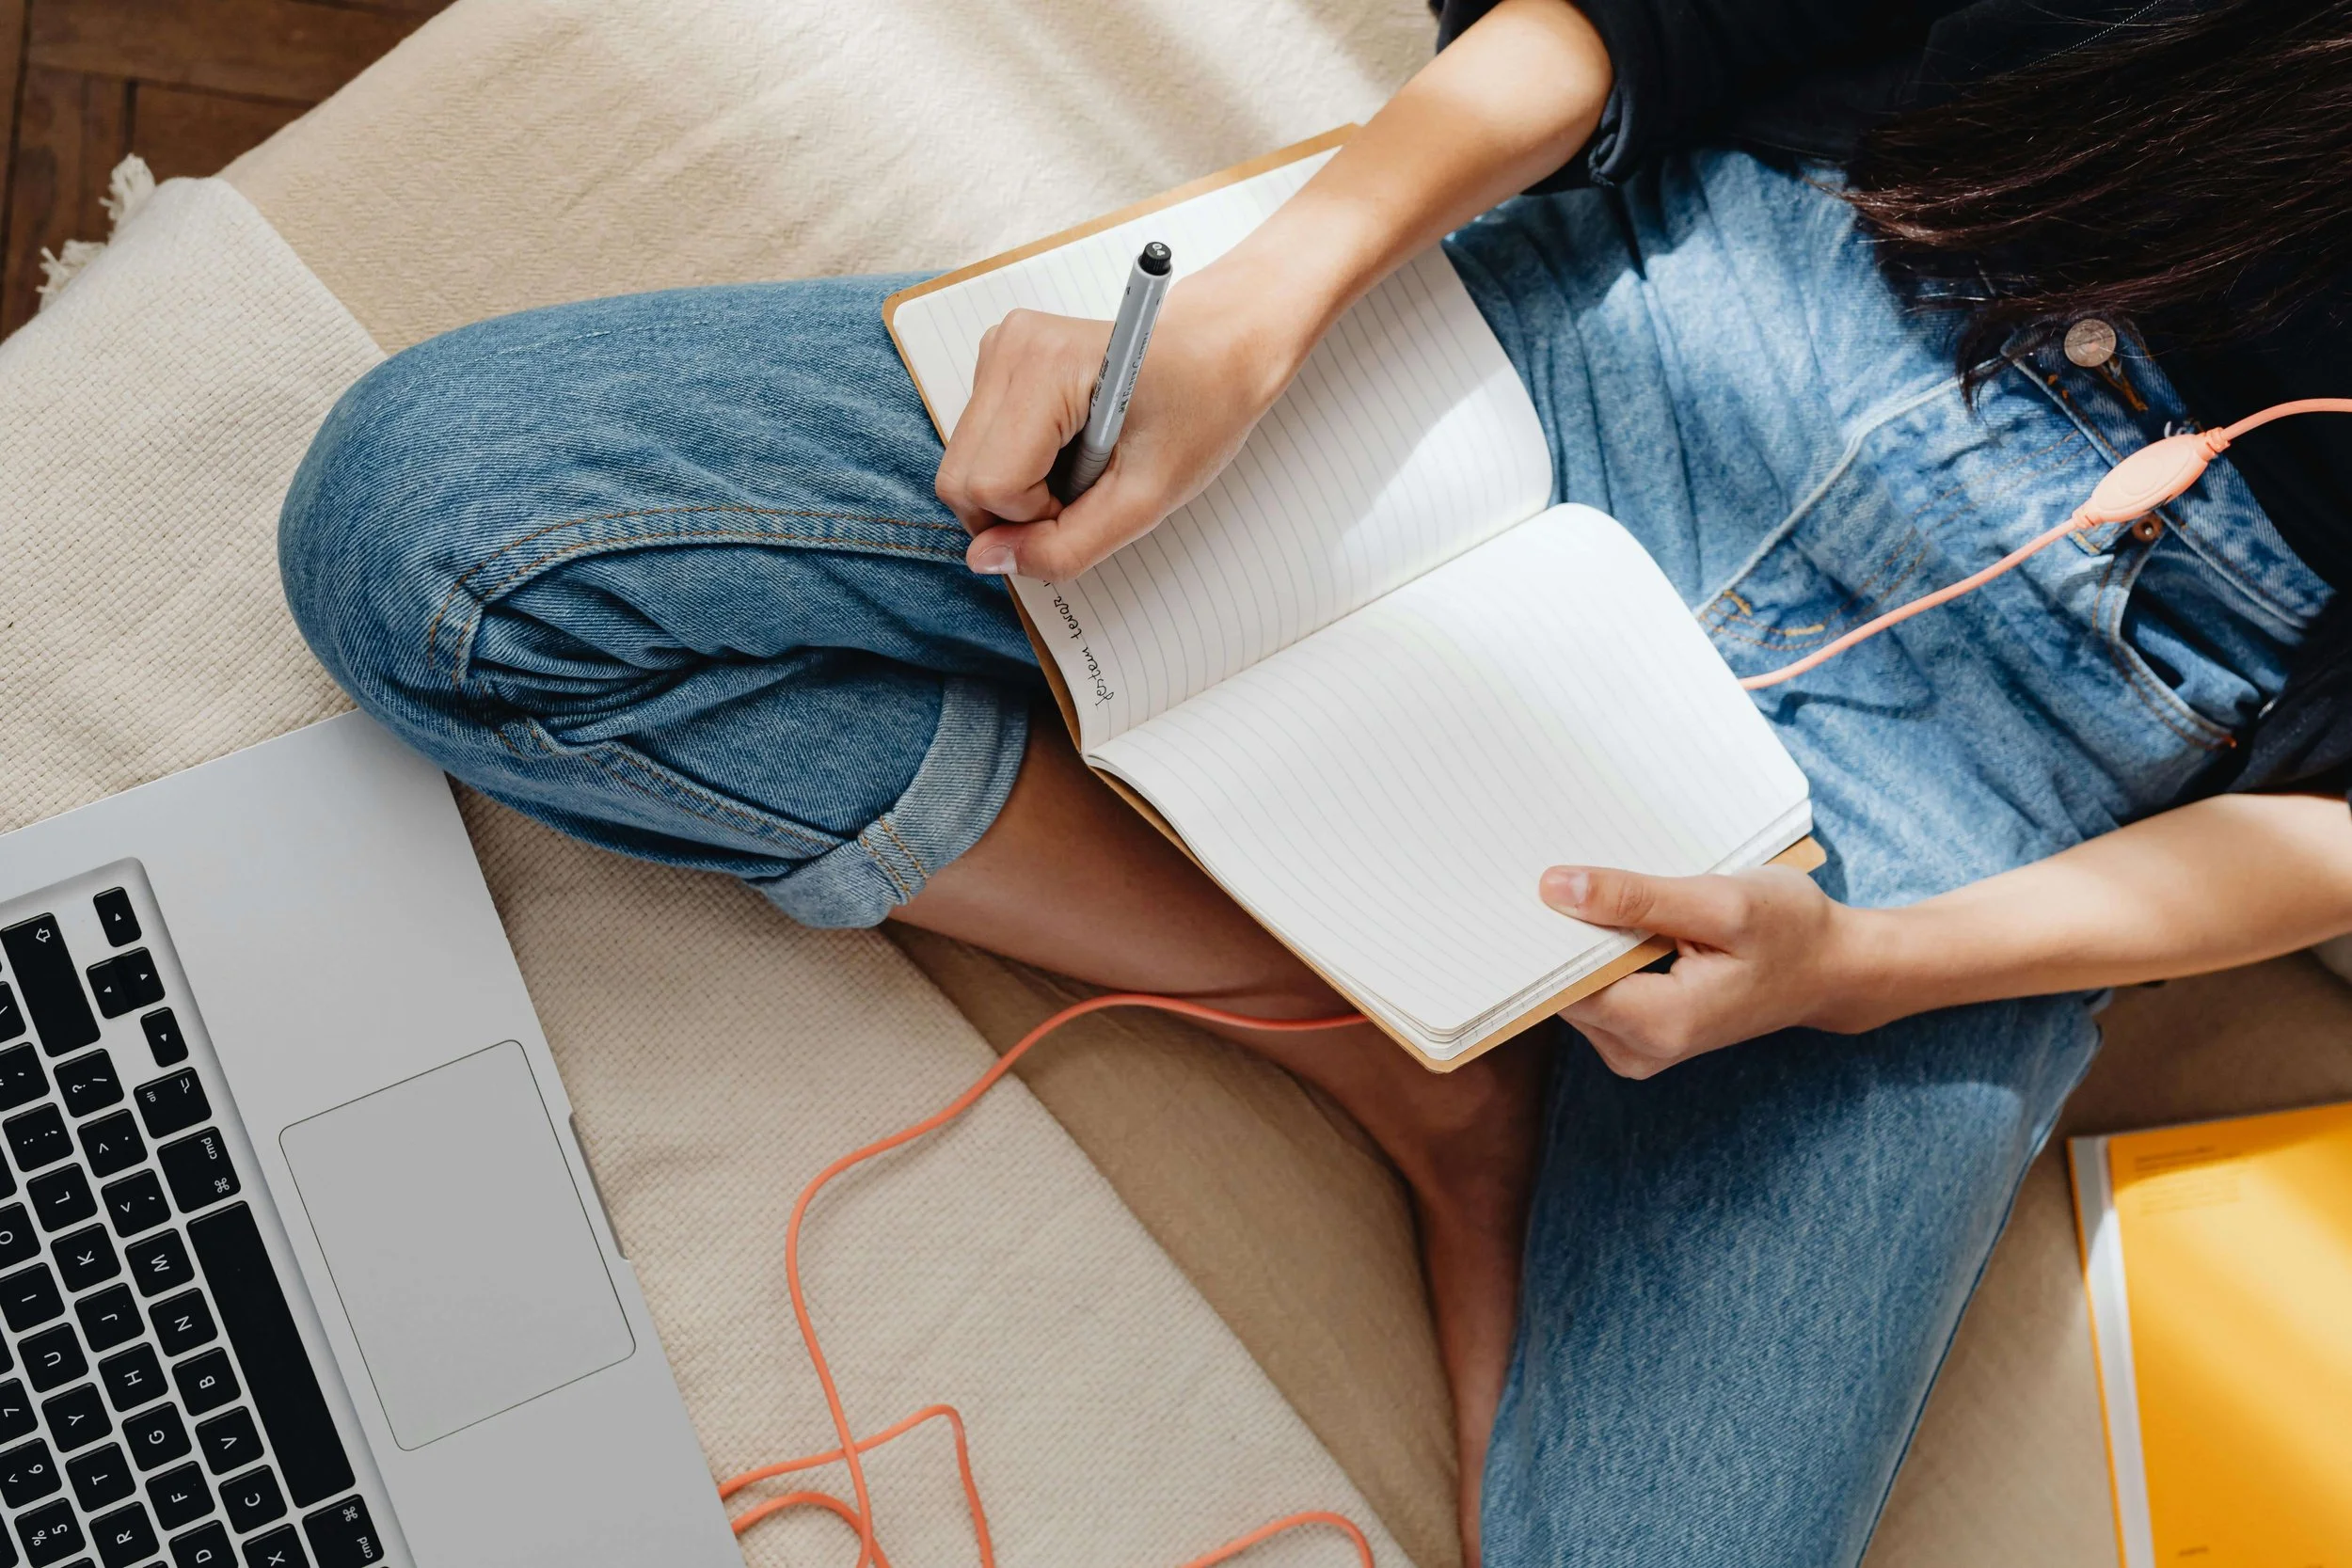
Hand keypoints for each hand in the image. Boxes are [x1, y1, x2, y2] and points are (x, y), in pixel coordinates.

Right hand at [935, 262, 1307, 579]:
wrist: (1223, 346)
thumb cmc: (1202, 407)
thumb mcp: (1147, 499)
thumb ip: (1065, 546)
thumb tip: (987, 561)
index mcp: (1045, 365)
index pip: (988, 487)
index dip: (1037, 519)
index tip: (1095, 498)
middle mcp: (1008, 346)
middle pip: (961, 478)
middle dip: (1019, 510)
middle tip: (1089, 489)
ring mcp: (997, 348)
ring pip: (966, 466)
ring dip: (1021, 488)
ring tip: (1087, 462)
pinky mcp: (998, 359)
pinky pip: (979, 445)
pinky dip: (1020, 465)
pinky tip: (1071, 445)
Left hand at [1539, 863, 1893, 1077]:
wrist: (1833, 967)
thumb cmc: (1791, 930)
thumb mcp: (1721, 902)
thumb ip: (1637, 899)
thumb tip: (1555, 888)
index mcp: (1658, 1024)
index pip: (1560, 983)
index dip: (1543, 935)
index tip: (1530, 884)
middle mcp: (1638, 1050)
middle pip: (1561, 989)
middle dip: (1560, 934)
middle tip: (1562, 872)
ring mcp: (1637, 1048)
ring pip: (1573, 989)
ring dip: (1580, 940)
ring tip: (1603, 889)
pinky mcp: (1640, 1033)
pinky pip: (1595, 990)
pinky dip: (1599, 953)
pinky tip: (1619, 916)